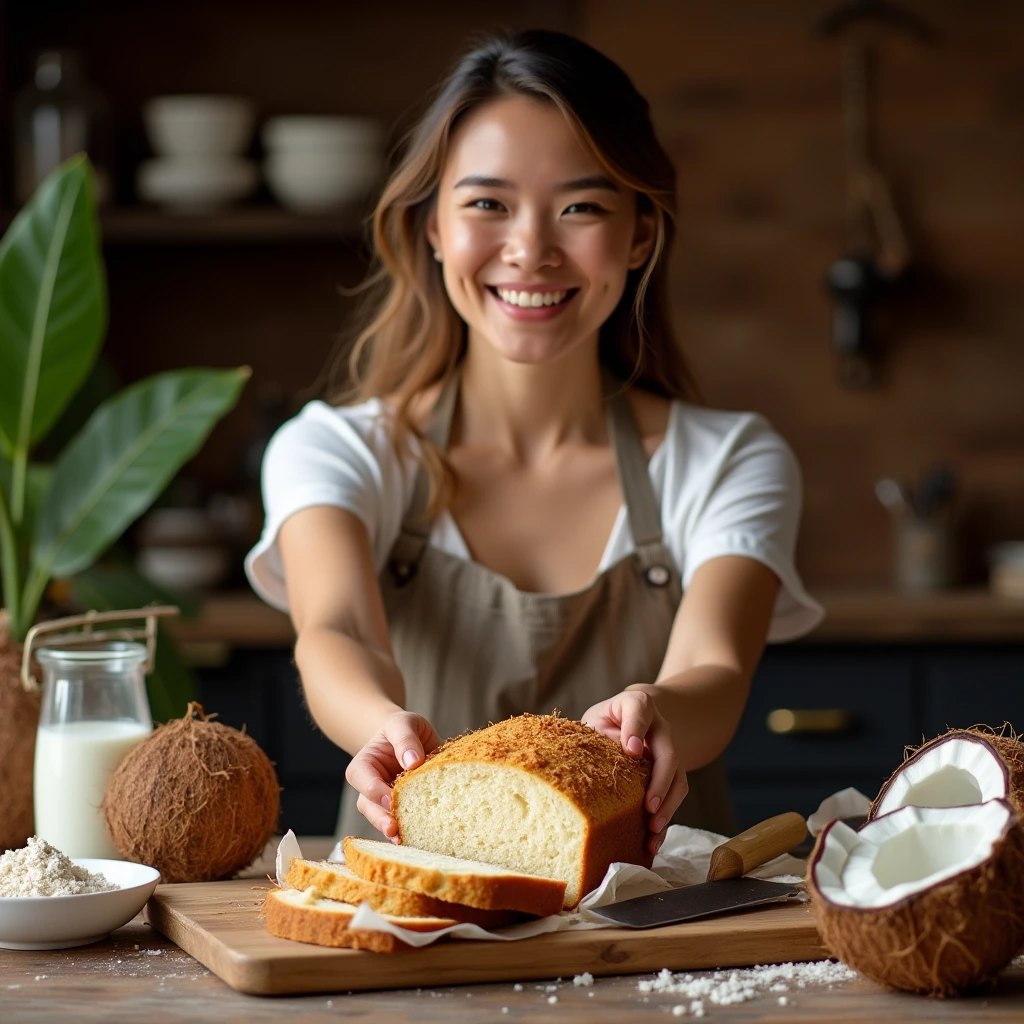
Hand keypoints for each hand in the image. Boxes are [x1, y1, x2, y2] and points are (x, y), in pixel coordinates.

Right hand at [344, 711, 440, 841]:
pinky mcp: (401, 810)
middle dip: (380, 819)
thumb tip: (413, 762)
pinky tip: (419, 838)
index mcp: (364, 765)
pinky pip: (401, 824)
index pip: (362, 779)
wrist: (412, 738)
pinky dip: (409, 831)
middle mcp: (370, 787)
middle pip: (368, 806)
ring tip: (405, 840)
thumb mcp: (403, 723)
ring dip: (392, 830)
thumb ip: (405, 738)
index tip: (391, 798)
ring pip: (381, 820)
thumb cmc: (403, 729)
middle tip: (394, 829)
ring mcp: (384, 802)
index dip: (375, 790)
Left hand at [581, 689, 687, 856]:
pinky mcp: (673, 774)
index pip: (639, 711)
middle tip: (648, 805)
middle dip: (660, 781)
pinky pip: (675, 796)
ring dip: (668, 806)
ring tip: (653, 829)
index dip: (636, 730)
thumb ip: (595, 733)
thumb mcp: (597, 718)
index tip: (631, 750)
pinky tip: (653, 841)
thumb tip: (583, 762)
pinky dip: (666, 819)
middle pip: (667, 753)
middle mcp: (660, 727)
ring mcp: (670, 751)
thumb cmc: (607, 721)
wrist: (634, 718)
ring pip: (678, 778)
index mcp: (638, 705)